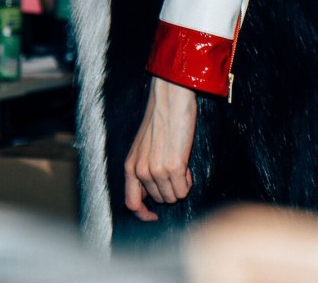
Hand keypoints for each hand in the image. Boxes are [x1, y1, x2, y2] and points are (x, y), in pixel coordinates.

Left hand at [124, 77, 196, 221]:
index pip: (132, 203)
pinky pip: (183, 189)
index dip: (144, 214)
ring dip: (180, 186)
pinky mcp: (173, 166)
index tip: (154, 217)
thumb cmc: (161, 119)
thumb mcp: (144, 146)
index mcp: (131, 166)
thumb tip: (157, 188)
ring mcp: (156, 171)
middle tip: (177, 172)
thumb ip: (145, 167)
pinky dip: (187, 183)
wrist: (170, 101)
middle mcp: (140, 171)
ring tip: (182, 166)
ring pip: (172, 196)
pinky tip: (187, 167)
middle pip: (158, 200)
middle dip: (169, 190)